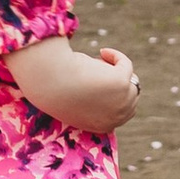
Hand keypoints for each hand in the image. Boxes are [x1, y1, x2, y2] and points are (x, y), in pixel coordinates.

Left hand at [6, 35, 139, 134]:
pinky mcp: (122, 83)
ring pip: (131, 82)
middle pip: (130, 98)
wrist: (49, 81)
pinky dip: (116, 56)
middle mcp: (115, 118)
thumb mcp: (72, 97)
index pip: (121, 114)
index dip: (115, 96)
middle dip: (120, 83)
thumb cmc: (52, 88)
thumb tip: (101, 77)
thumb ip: (87, 95)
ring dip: (116, 71)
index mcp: (101, 126)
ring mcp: (121, 102)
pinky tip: (102, 51)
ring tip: (96, 62)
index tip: (103, 81)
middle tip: (101, 70)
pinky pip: (127, 66)